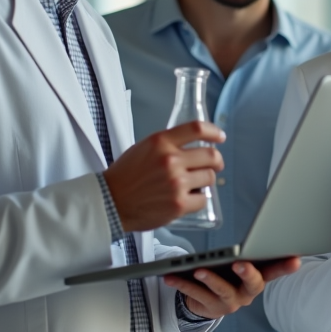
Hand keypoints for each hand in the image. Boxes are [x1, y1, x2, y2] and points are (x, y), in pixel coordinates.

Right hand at [104, 120, 225, 230]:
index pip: (196, 129)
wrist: (110, 202)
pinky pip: (203, 199)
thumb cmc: (126, 177)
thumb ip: (168, 144)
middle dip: (216, 161)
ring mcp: (176, 182)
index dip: (213, 132)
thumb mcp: (144, 148)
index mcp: (161, 142)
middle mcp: (170, 160)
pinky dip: (198, 199)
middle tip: (214, 165)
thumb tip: (193, 145)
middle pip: (211, 155)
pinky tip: (188, 198)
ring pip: (209, 177)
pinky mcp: (179, 203)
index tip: (220, 137)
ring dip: (206, 181)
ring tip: (194, 184)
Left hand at [164, 258, 301, 319]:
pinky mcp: (211, 309)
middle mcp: (248, 292)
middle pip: (253, 284)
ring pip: (222, 292)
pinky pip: (197, 296)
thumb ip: (246, 254)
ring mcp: (231, 303)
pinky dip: (183, 285)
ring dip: (211, 280)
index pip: (276, 270)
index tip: (295, 260)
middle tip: (241, 264)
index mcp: (259, 277)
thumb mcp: (239, 263)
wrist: (208, 301)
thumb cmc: (227, 274)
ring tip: (199, 271)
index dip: (286, 266)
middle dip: (248, 274)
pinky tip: (172, 277)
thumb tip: (248, 235)